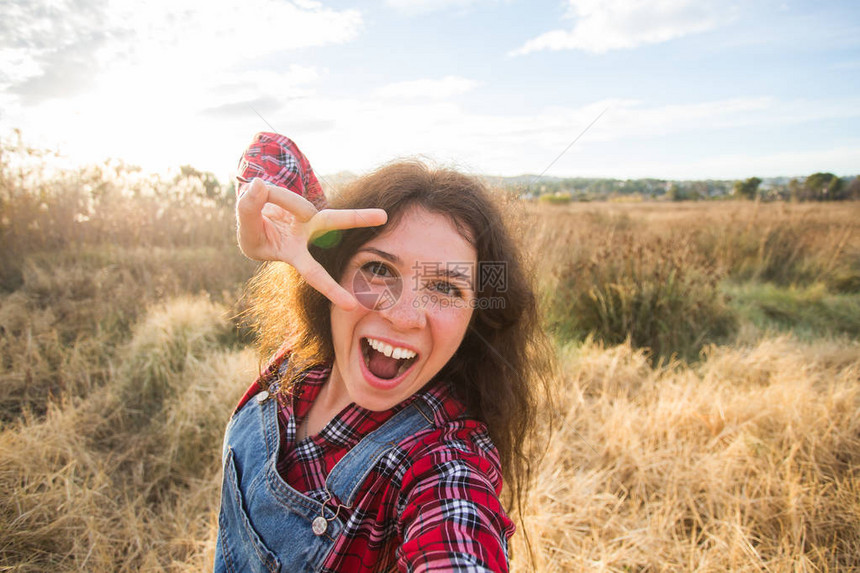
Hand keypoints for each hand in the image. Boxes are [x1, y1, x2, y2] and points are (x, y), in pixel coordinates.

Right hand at [236, 178, 386, 308]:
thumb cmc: (253, 231)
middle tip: (384, 215)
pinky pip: (277, 191)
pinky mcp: (299, 195)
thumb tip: (259, 185)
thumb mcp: (245, 228)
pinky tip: (258, 192)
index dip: (331, 289)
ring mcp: (305, 213)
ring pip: (296, 199)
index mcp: (293, 253)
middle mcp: (308, 232)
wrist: (254, 216)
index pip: (314, 274)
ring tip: (257, 197)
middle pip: (330, 220)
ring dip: (277, 198)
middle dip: (357, 216)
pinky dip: (265, 193)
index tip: (352, 306)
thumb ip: (249, 208)